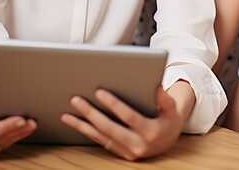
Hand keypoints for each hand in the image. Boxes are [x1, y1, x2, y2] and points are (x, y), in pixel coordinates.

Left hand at [61, 87, 182, 160]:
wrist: (169, 139)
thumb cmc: (169, 119)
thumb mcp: (172, 108)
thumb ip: (164, 98)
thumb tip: (155, 86)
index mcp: (150, 132)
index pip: (128, 117)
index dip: (113, 104)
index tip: (99, 91)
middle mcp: (138, 146)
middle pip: (109, 128)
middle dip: (90, 113)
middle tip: (76, 100)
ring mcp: (128, 152)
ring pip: (101, 137)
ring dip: (82, 126)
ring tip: (66, 115)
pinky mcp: (121, 154)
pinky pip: (101, 142)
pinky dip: (87, 132)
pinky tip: (76, 123)